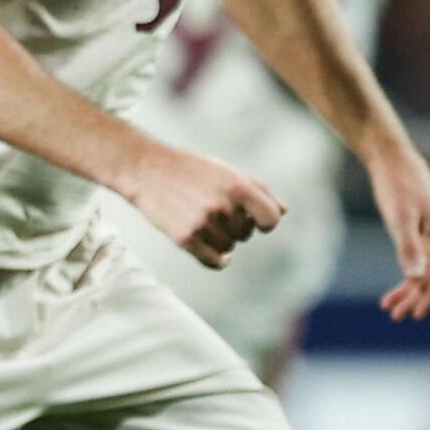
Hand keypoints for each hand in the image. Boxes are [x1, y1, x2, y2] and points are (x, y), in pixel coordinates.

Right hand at [120, 144, 284, 269]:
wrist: (146, 169)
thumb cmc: (191, 168)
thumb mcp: (227, 170)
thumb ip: (258, 189)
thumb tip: (283, 211)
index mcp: (237, 186)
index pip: (271, 218)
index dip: (267, 222)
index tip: (257, 221)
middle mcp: (222, 205)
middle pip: (246, 234)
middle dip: (237, 226)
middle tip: (217, 211)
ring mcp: (203, 223)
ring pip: (229, 248)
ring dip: (223, 240)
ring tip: (206, 223)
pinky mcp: (185, 238)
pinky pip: (214, 261)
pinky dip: (218, 260)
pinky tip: (217, 255)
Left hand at [368, 146, 429, 320]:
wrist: (391, 158)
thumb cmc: (396, 184)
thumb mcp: (399, 216)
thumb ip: (409, 248)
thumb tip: (416, 278)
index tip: (416, 314)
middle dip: (417, 297)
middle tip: (396, 316)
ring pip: (427, 272)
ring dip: (410, 291)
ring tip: (390, 309)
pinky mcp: (424, 233)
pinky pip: (420, 261)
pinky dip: (407, 277)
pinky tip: (393, 292)